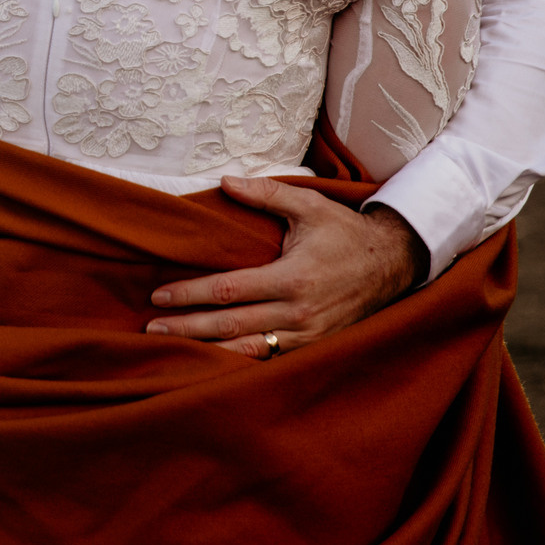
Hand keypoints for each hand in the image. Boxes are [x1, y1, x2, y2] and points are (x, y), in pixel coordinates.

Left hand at [143, 177, 427, 358]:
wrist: (393, 264)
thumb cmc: (345, 232)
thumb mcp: (309, 205)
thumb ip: (265, 194)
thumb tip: (224, 181)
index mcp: (292, 278)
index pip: (228, 290)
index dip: (190, 294)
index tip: (159, 296)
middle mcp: (298, 313)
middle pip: (230, 326)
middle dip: (188, 329)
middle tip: (151, 329)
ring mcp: (308, 336)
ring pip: (249, 351)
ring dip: (209, 352)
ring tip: (172, 351)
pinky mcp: (315, 348)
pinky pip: (271, 359)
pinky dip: (241, 362)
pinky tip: (213, 363)